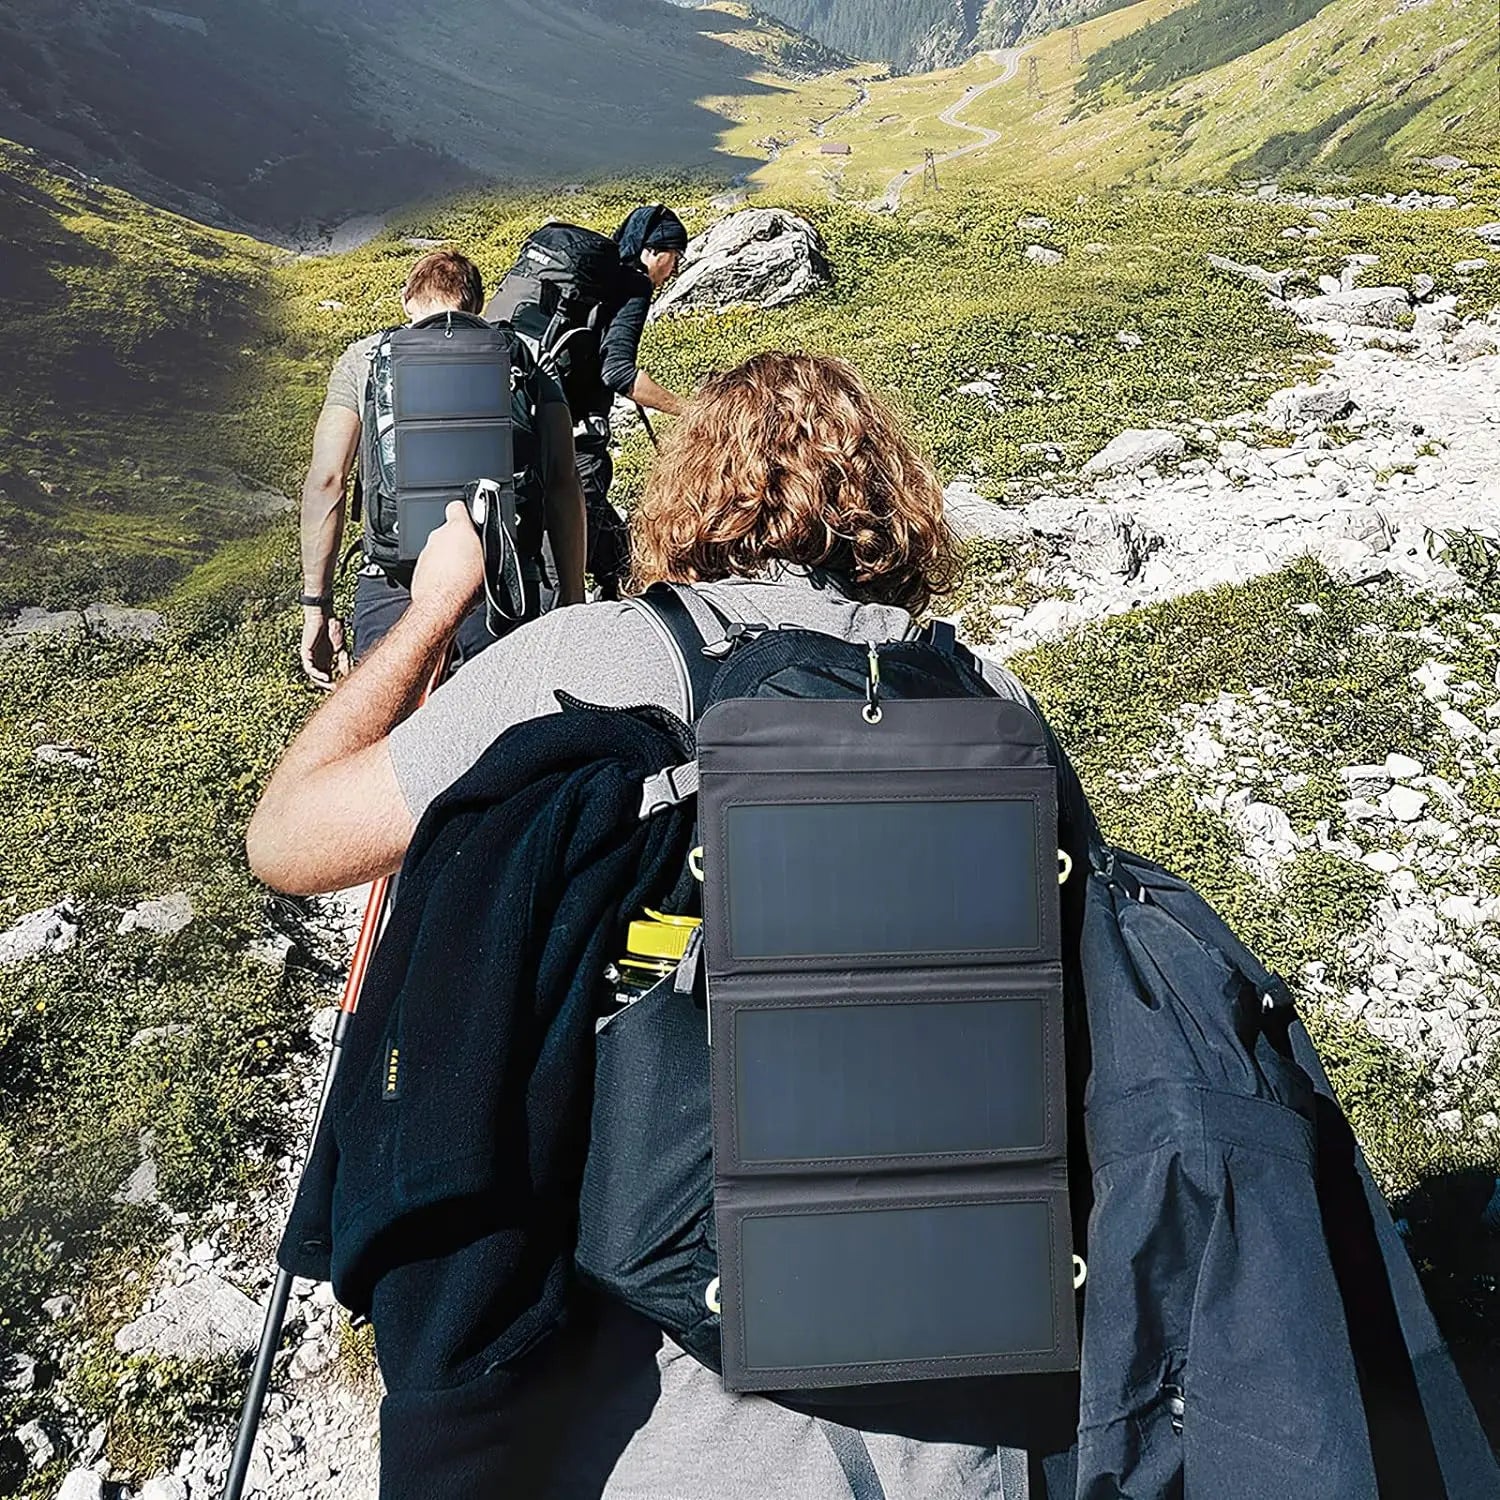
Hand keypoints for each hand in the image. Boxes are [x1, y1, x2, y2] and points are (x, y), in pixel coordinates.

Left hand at [300, 608, 349, 689]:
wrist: (323, 615)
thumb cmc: (333, 628)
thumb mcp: (341, 648)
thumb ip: (343, 660)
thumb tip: (347, 674)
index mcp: (325, 659)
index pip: (329, 675)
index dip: (335, 682)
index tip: (344, 687)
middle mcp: (317, 660)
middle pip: (320, 678)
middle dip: (328, 686)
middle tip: (337, 690)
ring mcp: (310, 657)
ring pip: (313, 676)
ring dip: (322, 683)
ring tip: (331, 686)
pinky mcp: (305, 654)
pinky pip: (309, 669)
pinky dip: (317, 674)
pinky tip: (326, 677)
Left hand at [410, 500, 483, 623]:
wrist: (441, 605)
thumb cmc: (464, 584)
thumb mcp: (489, 560)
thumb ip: (483, 543)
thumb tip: (485, 541)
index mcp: (456, 528)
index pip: (457, 506)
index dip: (465, 512)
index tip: (471, 520)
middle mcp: (437, 537)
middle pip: (448, 532)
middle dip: (458, 541)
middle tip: (471, 556)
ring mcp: (426, 553)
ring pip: (439, 550)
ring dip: (448, 558)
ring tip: (462, 573)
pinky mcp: (419, 569)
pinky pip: (432, 565)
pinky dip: (439, 571)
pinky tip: (451, 583)